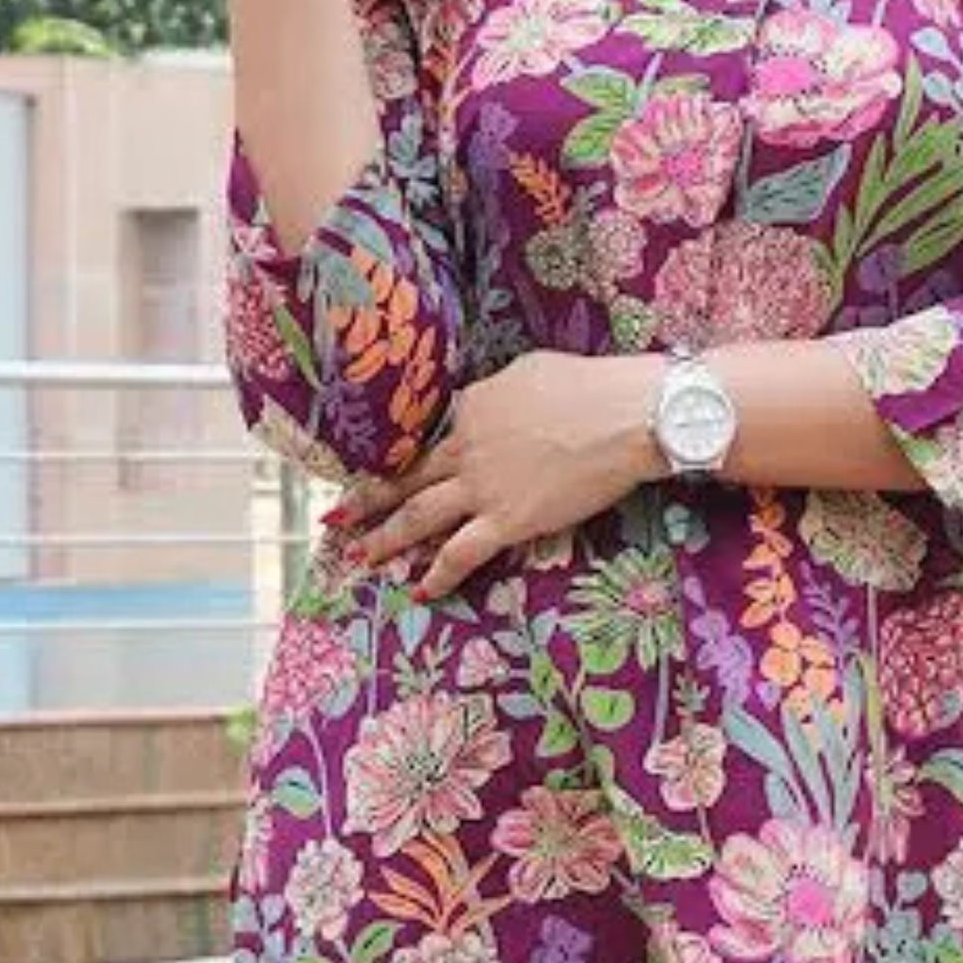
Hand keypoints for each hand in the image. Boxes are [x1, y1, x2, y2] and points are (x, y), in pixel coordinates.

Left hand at [340, 352, 669, 600]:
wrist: (625, 415)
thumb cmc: (590, 386)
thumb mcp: (533, 371)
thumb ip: (503, 392)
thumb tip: (497, 400)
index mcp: (471, 406)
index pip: (435, 429)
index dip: (414, 450)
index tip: (399, 464)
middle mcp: (464, 446)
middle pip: (407, 475)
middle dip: (369, 498)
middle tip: (338, 515)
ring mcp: (481, 486)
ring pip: (419, 516)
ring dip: (386, 537)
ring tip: (360, 555)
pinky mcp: (506, 520)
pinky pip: (461, 553)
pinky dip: (438, 574)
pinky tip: (420, 592)